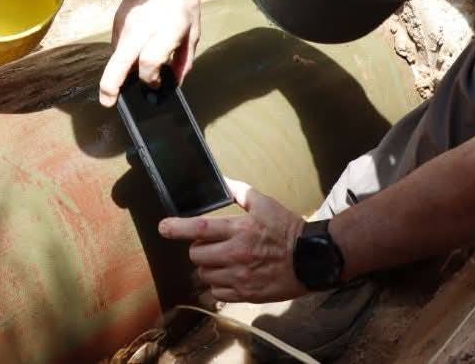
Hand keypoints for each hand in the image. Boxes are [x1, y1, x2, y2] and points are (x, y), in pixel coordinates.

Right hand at [98, 0, 201, 105]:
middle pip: (120, 63)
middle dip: (111, 86)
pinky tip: (133, 56)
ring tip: (130, 77)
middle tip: (109, 102)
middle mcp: (141, 28)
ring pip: (116, 57)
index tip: (156, 83)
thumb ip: (184, 61)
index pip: (149, 63)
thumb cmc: (185, 2)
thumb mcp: (193, 32)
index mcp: (165, 30)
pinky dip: (123, 56)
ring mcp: (125, 23)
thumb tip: (173, 85)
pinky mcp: (117, 20)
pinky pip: (117, 46)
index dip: (151, 79)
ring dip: (120, 71)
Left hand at [159, 179, 306, 303]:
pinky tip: (229, 276)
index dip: (177, 228)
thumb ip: (239, 192)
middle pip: (196, 255)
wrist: (311, 259)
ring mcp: (240, 277)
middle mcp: (236, 255)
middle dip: (197, 250)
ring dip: (208, 267)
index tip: (163, 227)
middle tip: (210, 246)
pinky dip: (218, 285)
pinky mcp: (246, 294)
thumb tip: (221, 180)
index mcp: (239, 230)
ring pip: (204, 275)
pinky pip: (217, 292)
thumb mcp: (265, 204)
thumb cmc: (287, 229)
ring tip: (222, 261)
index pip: (200, 229)